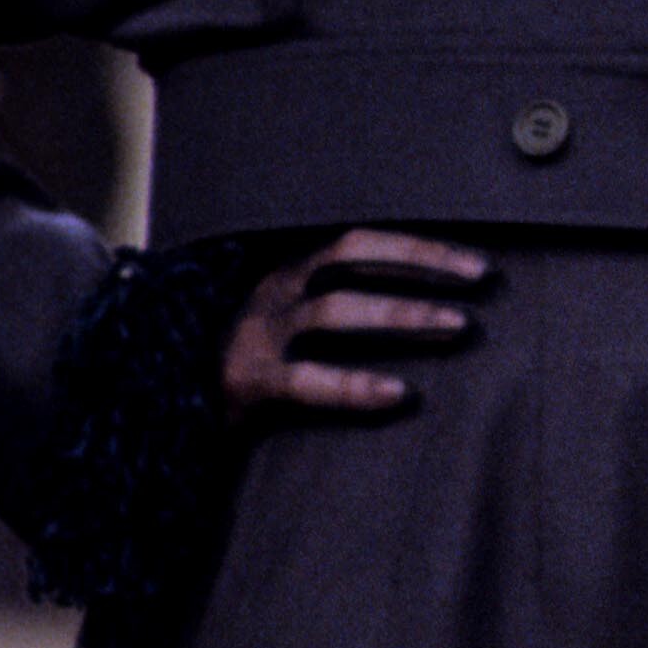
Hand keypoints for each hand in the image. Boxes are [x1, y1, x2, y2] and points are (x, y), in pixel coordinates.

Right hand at [222, 229, 489, 421]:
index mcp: (289, 272)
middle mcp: (275, 290)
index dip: (418, 248)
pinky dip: (356, 386)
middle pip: (351, 255)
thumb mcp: (288, 323)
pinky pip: (307, 380)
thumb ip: (337, 307)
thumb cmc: (247, 364)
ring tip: (458, 326)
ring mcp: (259, 333)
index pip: (359, 242)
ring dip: (402, 313)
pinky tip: (401, 395)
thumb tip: (427, 310)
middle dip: (420, 262)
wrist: (167, 405)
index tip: (477, 264)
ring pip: (336, 310)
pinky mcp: (248, 381)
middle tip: (481, 279)